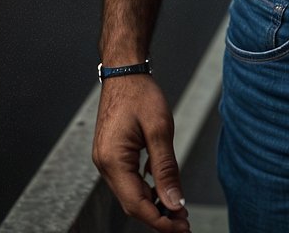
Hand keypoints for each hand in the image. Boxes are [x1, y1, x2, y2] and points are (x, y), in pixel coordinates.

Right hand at [92, 75, 190, 230]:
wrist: (124, 70)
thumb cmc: (140, 94)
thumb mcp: (159, 129)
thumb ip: (166, 169)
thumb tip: (174, 202)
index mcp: (112, 161)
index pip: (136, 204)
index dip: (159, 220)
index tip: (181, 228)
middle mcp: (104, 165)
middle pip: (131, 203)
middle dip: (158, 216)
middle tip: (184, 222)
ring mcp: (106, 160)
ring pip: (130, 193)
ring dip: (153, 203)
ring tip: (177, 208)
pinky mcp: (111, 154)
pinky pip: (128, 180)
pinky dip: (145, 188)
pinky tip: (162, 187)